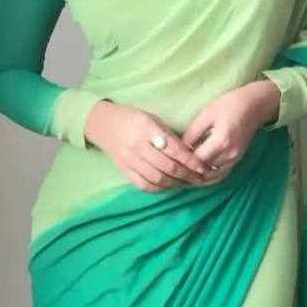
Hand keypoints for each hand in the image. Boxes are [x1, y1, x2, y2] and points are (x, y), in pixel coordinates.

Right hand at [83, 100, 213, 192]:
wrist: (103, 124)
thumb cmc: (132, 119)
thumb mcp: (153, 120)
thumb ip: (170, 137)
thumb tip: (191, 154)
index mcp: (147, 129)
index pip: (173, 149)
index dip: (190, 160)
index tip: (203, 166)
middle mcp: (137, 146)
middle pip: (167, 167)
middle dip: (187, 174)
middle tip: (200, 177)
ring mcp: (129, 160)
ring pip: (158, 178)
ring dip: (176, 183)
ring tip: (188, 182)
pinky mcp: (124, 170)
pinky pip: (144, 185)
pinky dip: (160, 188)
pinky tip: (169, 185)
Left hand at [180, 80, 279, 182]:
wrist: (255, 105)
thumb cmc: (229, 104)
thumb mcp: (206, 114)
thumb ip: (192, 133)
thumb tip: (179, 148)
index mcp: (221, 141)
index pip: (197, 161)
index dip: (183, 163)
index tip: (171, 160)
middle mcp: (229, 154)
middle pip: (203, 172)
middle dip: (188, 172)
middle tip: (173, 170)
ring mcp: (234, 159)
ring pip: (211, 177)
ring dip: (197, 177)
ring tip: (182, 173)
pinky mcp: (236, 160)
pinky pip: (220, 175)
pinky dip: (208, 176)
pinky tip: (196, 173)